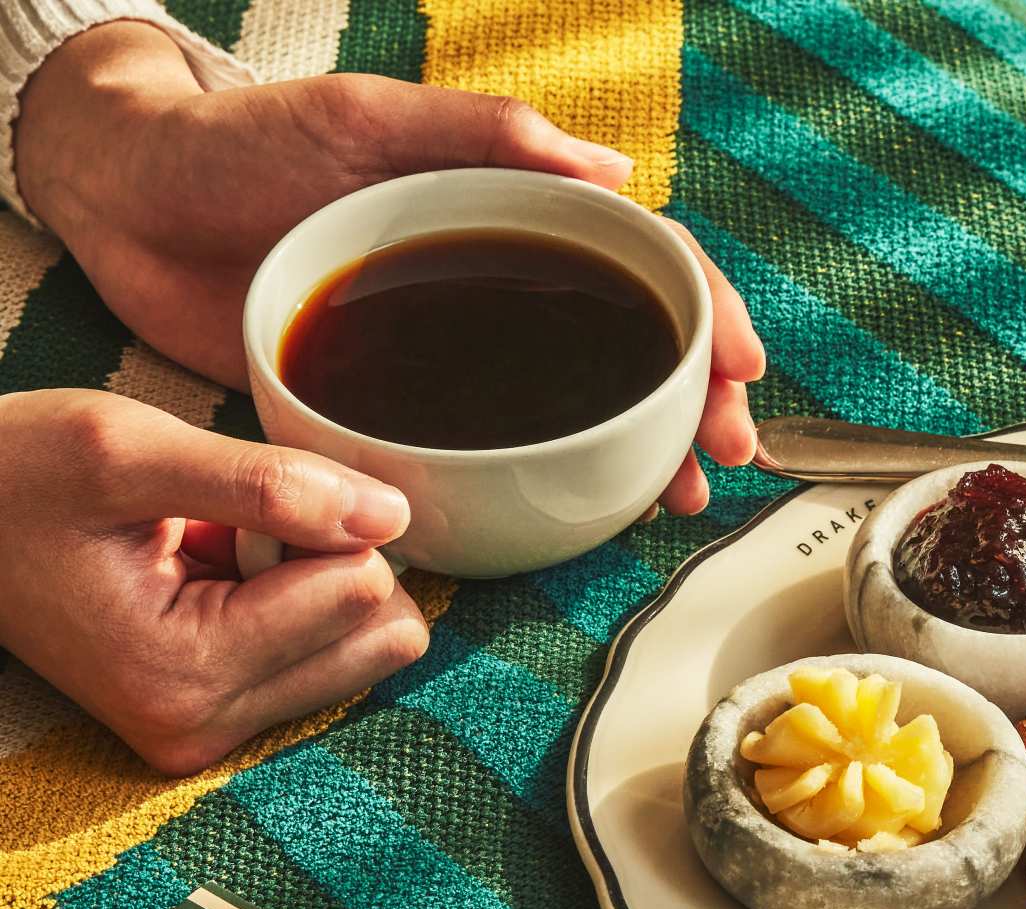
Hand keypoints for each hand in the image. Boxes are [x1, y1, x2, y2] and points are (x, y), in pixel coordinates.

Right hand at [0, 388, 427, 774]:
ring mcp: (210, 735)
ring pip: (365, 651)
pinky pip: (322, 660)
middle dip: (327, 566)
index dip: (315, 521)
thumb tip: (392, 517)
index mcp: (184, 675)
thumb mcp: (127, 448)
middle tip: (225, 535)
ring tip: (209, 557)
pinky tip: (207, 578)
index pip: (359, 590)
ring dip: (307, 587)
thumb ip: (270, 483)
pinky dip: (284, 607)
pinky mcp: (215, 723)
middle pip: (381, 638)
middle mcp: (204, 729)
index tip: (224, 509)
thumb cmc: (16, 474)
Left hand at [13, 20, 763, 515]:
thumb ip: (481, 135)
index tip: (740, 366)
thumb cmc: (237, 144)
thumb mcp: (363, 122)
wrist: (127, 206)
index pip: (642, 257)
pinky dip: (556, 484)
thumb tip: (612, 171)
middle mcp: (501, 280)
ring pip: (581, 405)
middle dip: (695, 399)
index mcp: (509, 206)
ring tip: (678, 499)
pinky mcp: (411, 404)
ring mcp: (462, 349)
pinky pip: (502, 447)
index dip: (705, 311)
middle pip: (630, 343)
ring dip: (643, 452)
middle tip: (723, 454)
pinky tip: (589, 512)